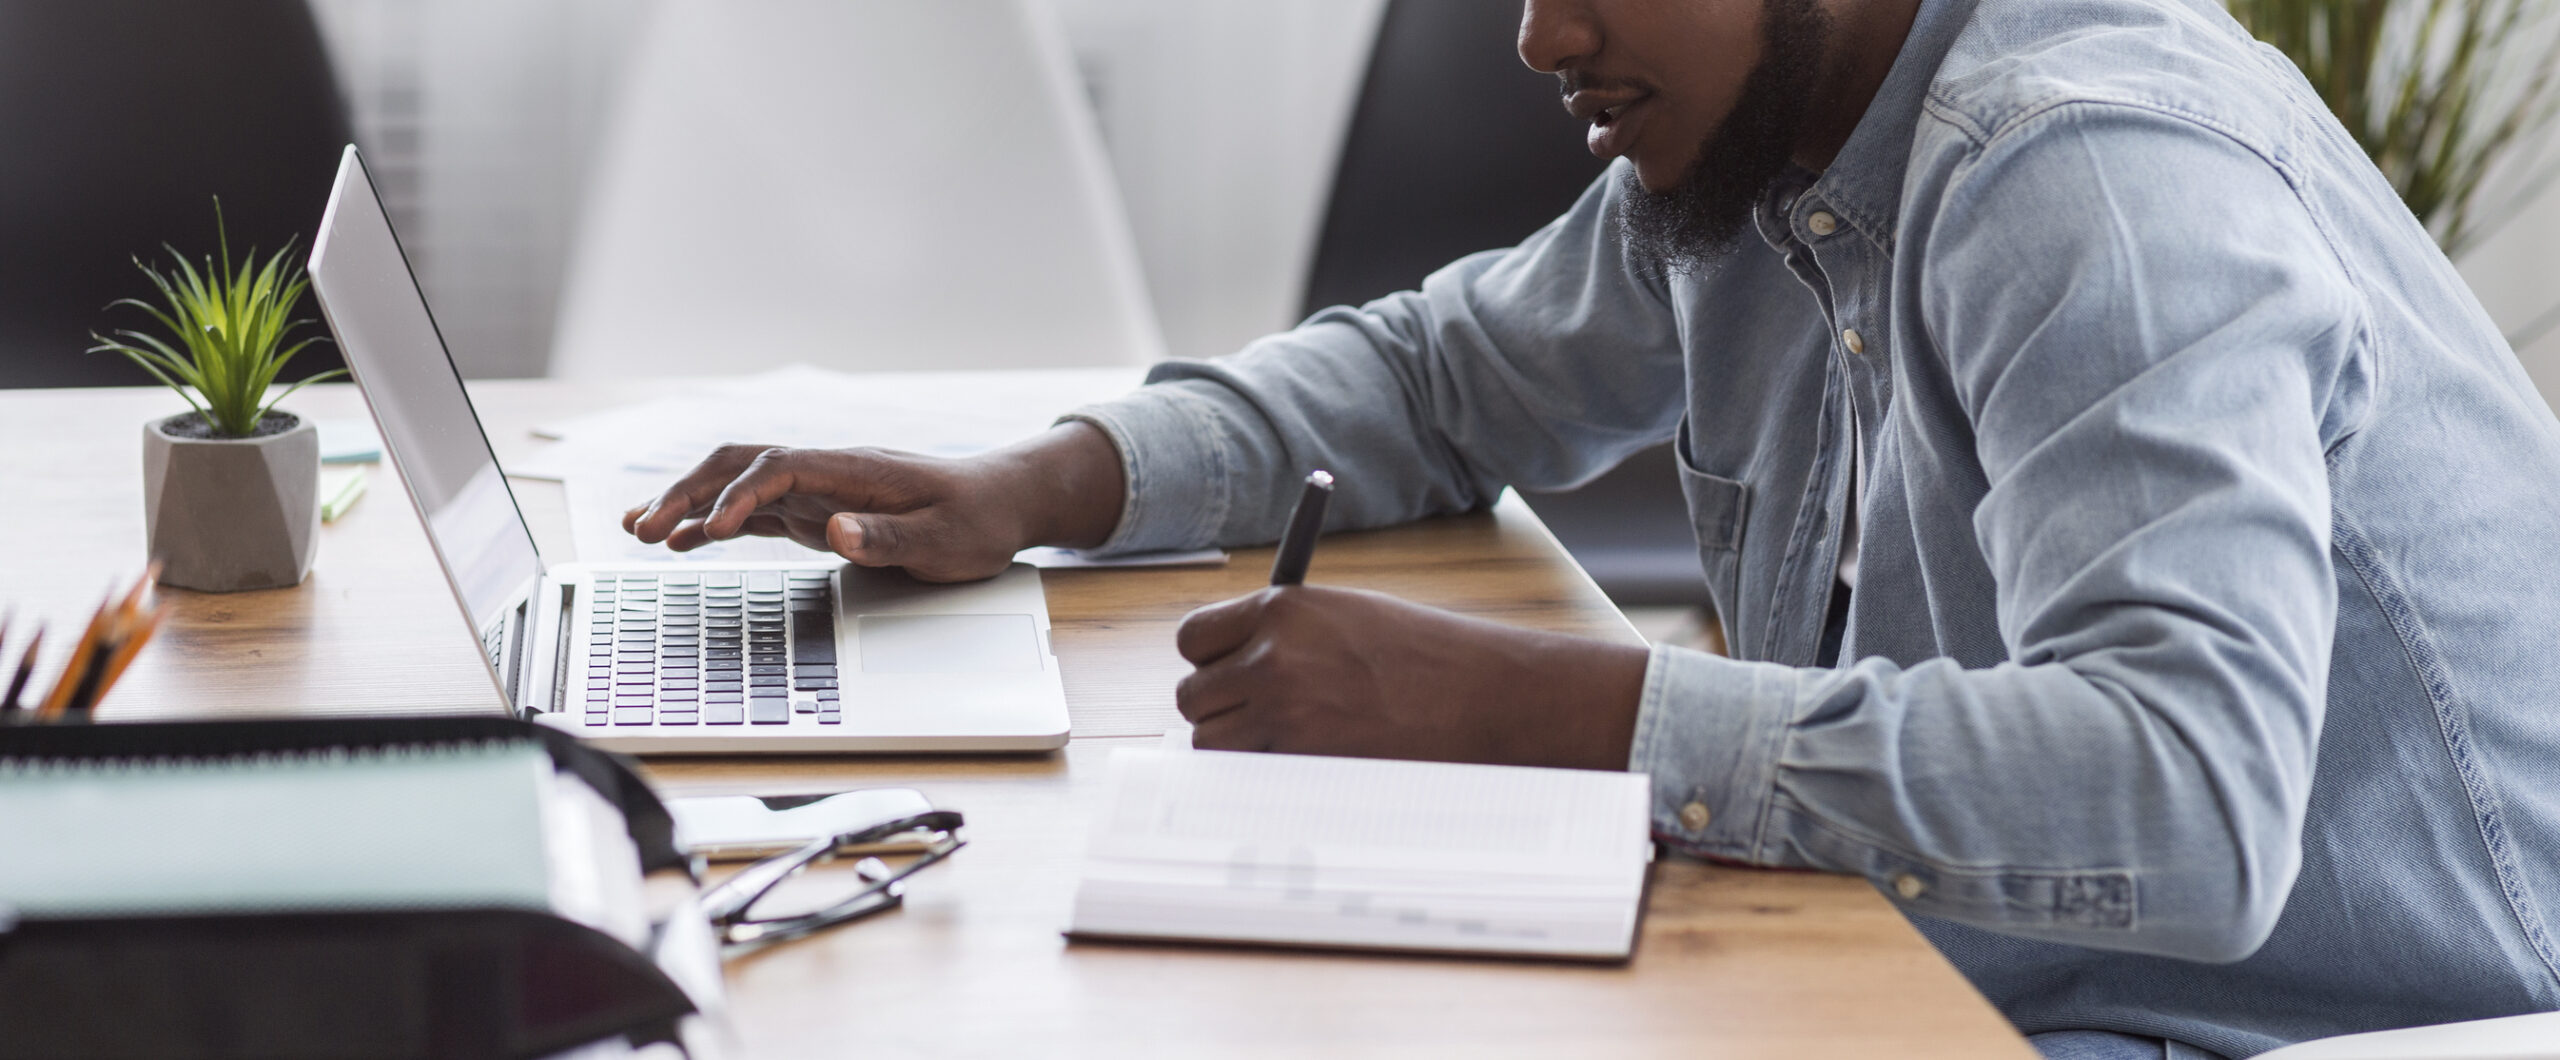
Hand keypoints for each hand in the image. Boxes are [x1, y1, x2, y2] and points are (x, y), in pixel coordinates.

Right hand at [622, 422, 1125, 581]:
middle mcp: (828, 472)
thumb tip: (838, 533)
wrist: (1002, 503)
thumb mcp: (945, 539)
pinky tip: (684, 542)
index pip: (780, 469)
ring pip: (739, 485)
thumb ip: (890, 536)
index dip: (741, 495)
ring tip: (639, 531)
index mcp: (855, 469)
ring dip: (690, 503)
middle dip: (689, 492)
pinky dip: (716, 523)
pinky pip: (757, 512)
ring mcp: (820, 491)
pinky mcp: (820, 513)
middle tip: (643, 529)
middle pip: (741, 465)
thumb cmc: (978, 519)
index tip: (715, 528)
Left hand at [1173, 585, 1648, 769]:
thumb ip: (1283, 632)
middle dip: (1220, 709)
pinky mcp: (1303, 762)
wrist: (1484, 695)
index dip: (1209, 660)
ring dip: (1238, 748)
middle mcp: (1271, 657)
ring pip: (1211, 744)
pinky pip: (1248, 777)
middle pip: (1192, 697)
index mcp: (1281, 609)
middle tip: (1260, 716)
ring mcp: (1284, 714)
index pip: (1193, 639)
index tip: (1227, 673)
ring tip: (1288, 740)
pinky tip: (1309, 762)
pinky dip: (1266, 777)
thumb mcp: (1346, 615)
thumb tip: (1229, 662)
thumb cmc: (1423, 655)